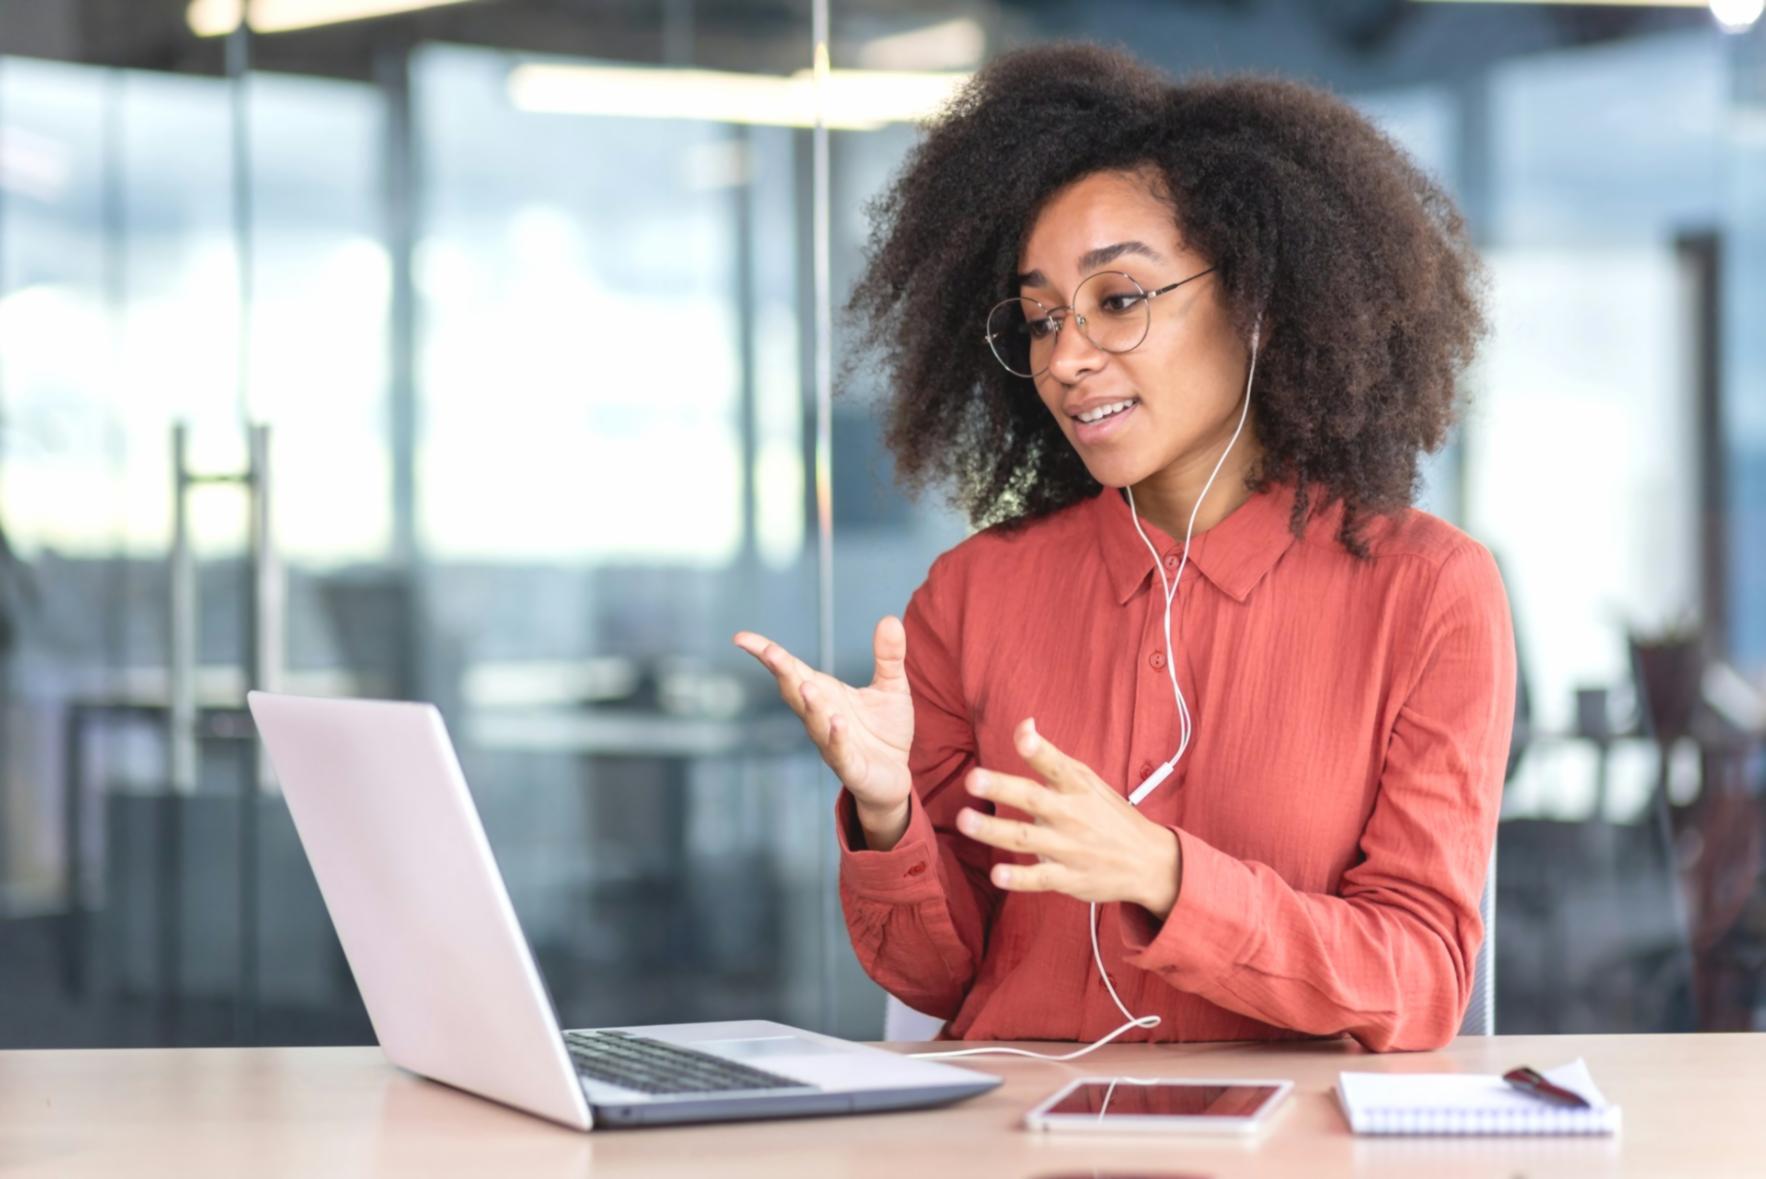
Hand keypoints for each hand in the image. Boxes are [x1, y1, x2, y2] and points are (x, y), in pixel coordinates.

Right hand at [733, 618, 914, 848]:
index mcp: (825, 693)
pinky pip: (840, 752)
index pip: (792, 670)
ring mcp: (832, 743)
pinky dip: (836, 738)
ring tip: (806, 686)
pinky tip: (837, 723)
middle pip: (795, 693)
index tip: (741, 638)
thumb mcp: (891, 687)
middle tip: (770, 653)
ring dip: (810, 705)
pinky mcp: (851, 767)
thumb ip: (888, 656)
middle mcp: (820, 717)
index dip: (766, 654)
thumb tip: (890, 618)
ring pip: (815, 723)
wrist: (893, 777)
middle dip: (782, 673)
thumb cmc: (884, 730)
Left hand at [956, 718, 1181, 918]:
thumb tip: (1023, 725)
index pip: (1057, 765)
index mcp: (1078, 788)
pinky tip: (998, 874)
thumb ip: (1051, 756)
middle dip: (1002, 789)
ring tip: (965, 821)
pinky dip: (1019, 878)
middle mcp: (1072, 815)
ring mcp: (1069, 848)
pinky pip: (1040, 878)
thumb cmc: (1109, 815)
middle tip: (973, 779)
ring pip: (1027, 838)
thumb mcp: (1087, 780)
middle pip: (1033, 799)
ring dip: (994, 831)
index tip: (1024, 737)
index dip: (1040, 751)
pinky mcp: (1068, 878)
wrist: (1148, 862)